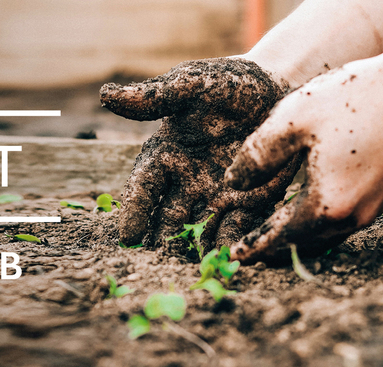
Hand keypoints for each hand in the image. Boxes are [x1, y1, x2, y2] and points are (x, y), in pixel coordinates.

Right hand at [100, 57, 301, 255]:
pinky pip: (238, 227)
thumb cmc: (227, 83)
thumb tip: (106, 94)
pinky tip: (229, 259)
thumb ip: (154, 96)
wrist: (277, 86)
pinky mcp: (249, 201)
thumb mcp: (191, 84)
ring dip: (195, 249)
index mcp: (166, 155)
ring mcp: (217, 195)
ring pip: (200, 229)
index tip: (128, 235)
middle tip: (158, 263)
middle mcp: (187, 181)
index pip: (144, 187)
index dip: (135, 210)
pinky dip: (231, 243)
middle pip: (169, 217)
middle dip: (163, 240)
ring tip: (193, 268)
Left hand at [223, 57, 382, 262]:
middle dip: (273, 248)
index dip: (253, 247)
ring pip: (324, 236)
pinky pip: (341, 222)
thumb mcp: (292, 121)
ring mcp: (371, 209)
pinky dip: (317, 223)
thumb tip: (233, 182)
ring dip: (296, 237)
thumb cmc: (354, 99)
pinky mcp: (382, 196)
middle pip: (303, 244)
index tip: (233, 257)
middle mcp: (352, 217)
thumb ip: (257, 156)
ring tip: (271, 232)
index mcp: (326, 205)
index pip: (280, 238)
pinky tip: (306, 209)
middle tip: (247, 250)